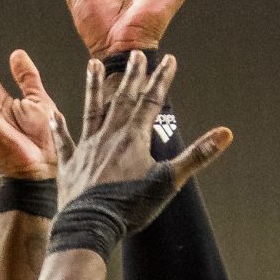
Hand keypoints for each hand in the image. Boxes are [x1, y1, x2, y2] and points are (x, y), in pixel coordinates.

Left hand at [50, 54, 230, 209]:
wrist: (90, 226)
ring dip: (94, 87)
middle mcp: (109, 135)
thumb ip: (197, 155)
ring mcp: (87, 148)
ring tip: (93, 65)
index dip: (161, 79)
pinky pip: (64, 141)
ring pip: (92, 110)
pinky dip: (58, 128)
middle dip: (132, 76)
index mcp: (134, 137)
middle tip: (136, 54)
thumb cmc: (130, 207)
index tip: (169, 59)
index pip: (152, 101)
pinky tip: (52, 115)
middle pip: (123, 99)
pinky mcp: (70, 164)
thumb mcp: (169, 181)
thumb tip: (226, 133)